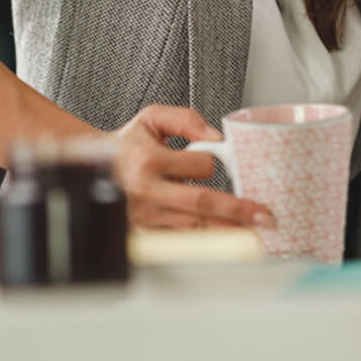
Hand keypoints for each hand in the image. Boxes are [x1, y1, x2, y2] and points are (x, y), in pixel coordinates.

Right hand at [110, 105, 276, 230]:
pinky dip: (207, 242)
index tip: (212, 160)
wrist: (95, 170)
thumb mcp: (152, 118)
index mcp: (148, 162)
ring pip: (194, 228)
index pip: (199, 166)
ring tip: (255, 233)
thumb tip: (215, 137)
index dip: (212, 162)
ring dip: (228, 232)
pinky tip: (228, 241)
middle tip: (265, 216)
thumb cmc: (128, 145)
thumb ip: (185, 119)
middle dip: (237, 210)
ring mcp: (146, 217)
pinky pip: (182, 241)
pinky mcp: (146, 234)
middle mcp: (147, 193)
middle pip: (201, 204)